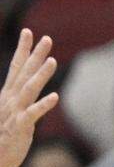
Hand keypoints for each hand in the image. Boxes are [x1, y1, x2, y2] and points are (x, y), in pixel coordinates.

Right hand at [0, 29, 58, 166]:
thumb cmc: (1, 135)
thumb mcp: (8, 111)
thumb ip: (17, 96)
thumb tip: (22, 82)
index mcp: (8, 95)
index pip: (16, 67)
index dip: (24, 50)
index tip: (29, 32)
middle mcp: (11, 100)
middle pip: (25, 73)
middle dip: (35, 55)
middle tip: (47, 38)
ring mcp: (15, 112)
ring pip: (29, 90)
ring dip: (41, 75)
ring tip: (52, 61)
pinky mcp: (20, 128)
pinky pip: (32, 115)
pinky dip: (43, 105)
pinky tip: (55, 97)